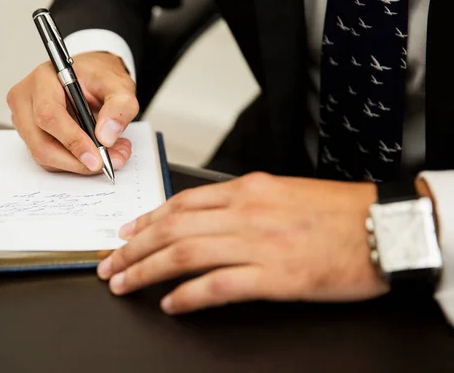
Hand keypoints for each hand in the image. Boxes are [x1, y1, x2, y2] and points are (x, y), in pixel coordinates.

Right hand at [7, 52, 136, 173]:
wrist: (92, 78)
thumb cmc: (99, 77)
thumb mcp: (119, 85)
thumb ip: (119, 107)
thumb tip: (106, 137)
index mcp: (43, 79)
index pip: (49, 115)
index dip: (73, 141)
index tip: (97, 158)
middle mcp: (26, 100)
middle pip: (41, 143)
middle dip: (77, 161)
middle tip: (108, 162)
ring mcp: (24, 120)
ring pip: (45, 156)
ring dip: (79, 164)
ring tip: (112, 155)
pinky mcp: (31, 136)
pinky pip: (49, 160)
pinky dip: (74, 163)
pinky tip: (97, 154)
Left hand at [97, 172, 388, 314]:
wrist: (384, 228)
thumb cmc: (338, 212)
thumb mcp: (283, 193)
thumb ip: (243, 203)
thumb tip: (206, 218)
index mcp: (248, 190)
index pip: (181, 203)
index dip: (147, 220)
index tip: (126, 233)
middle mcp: (246, 212)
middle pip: (172, 229)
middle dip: (133, 248)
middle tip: (110, 263)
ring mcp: (258, 244)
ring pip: (184, 255)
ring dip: (147, 271)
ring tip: (124, 284)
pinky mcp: (275, 275)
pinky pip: (217, 286)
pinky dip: (187, 296)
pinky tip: (170, 305)